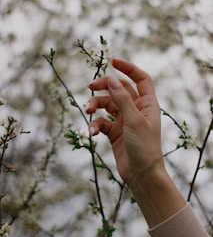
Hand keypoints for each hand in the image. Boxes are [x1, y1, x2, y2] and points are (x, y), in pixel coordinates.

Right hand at [86, 58, 163, 185]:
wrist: (142, 175)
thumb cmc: (144, 147)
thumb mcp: (133, 119)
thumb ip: (122, 98)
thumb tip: (111, 78)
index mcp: (147, 103)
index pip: (140, 78)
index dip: (128, 68)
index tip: (113, 61)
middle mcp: (136, 109)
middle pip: (119, 89)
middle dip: (104, 86)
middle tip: (90, 87)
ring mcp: (124, 120)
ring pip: (107, 104)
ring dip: (95, 105)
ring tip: (87, 110)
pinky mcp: (114, 132)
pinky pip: (101, 121)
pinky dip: (95, 124)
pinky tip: (92, 132)